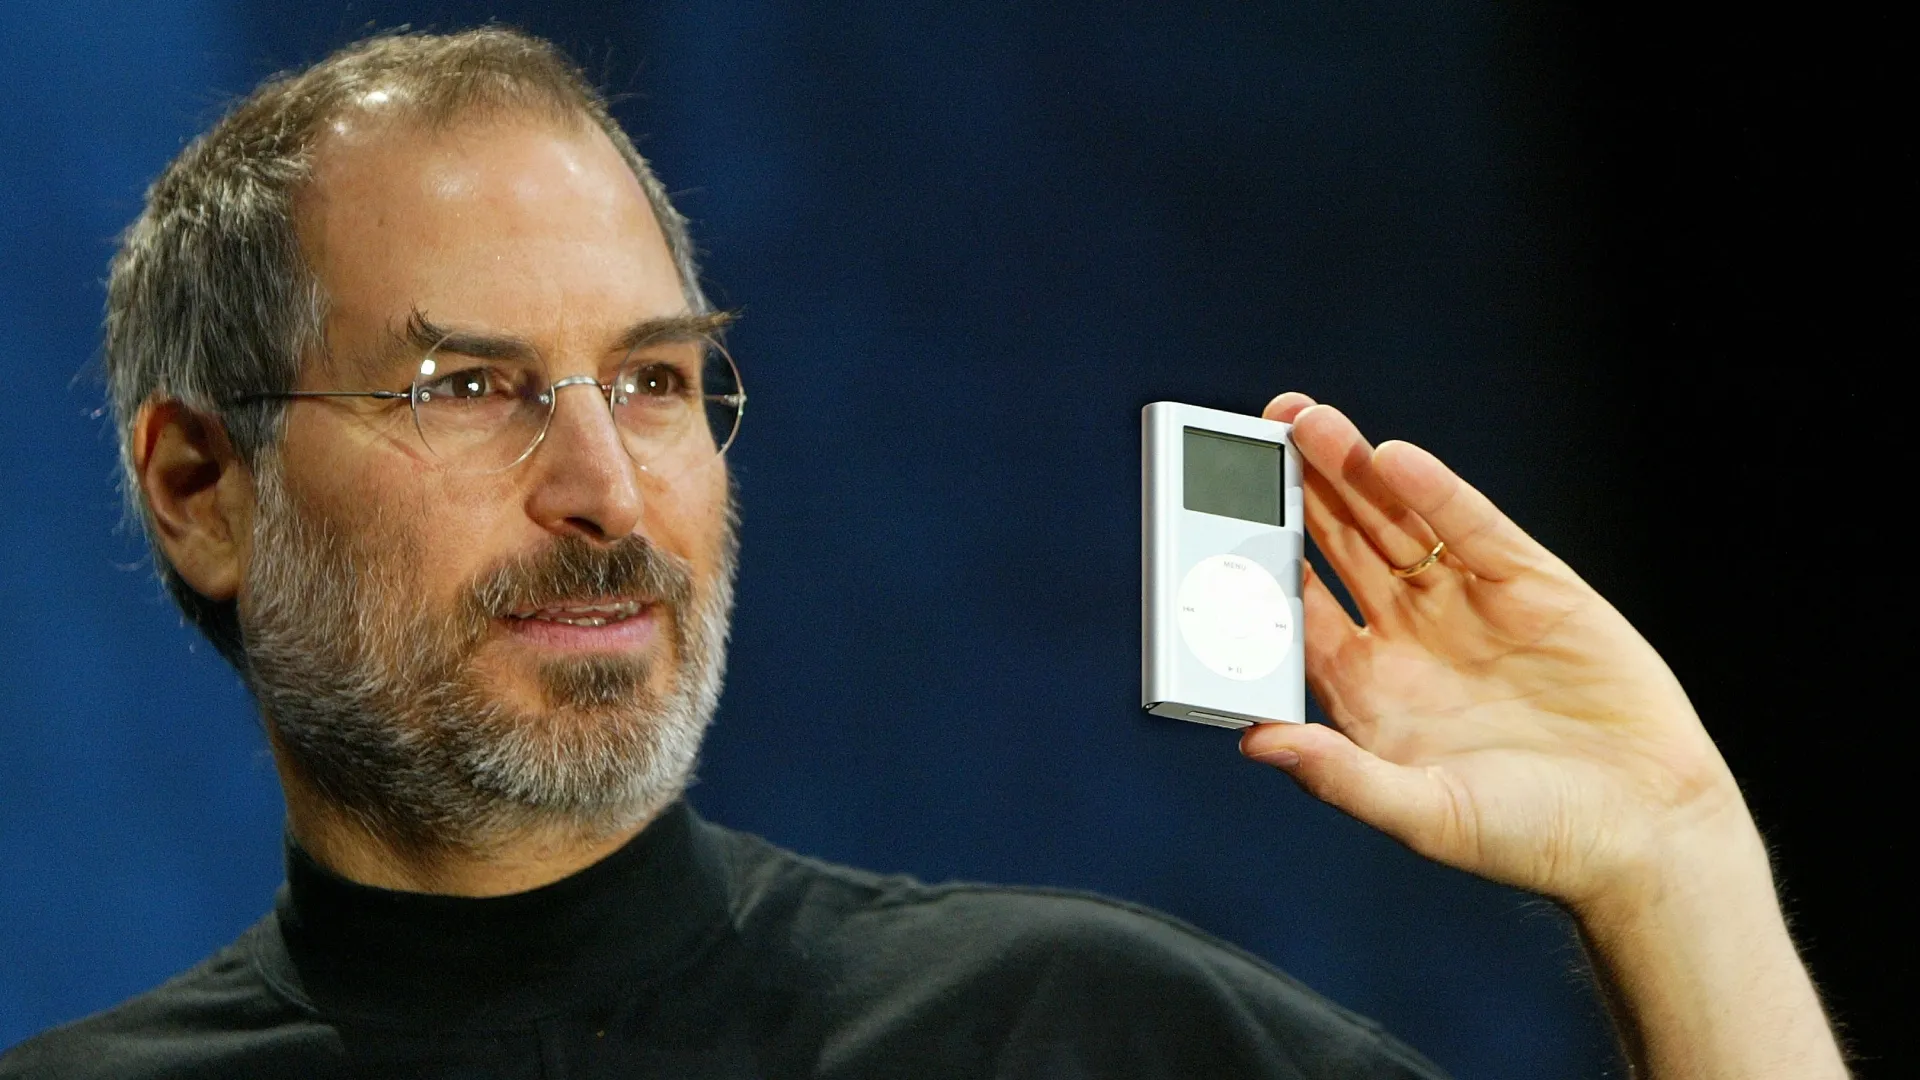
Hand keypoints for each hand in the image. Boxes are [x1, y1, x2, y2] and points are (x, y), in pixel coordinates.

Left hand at [1239, 394, 1753, 910]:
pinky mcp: (1530, 583)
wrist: (1647, 832)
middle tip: (1253, 437)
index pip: (1294, 610)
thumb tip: (1256, 743)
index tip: (1209, 525)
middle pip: (1338, 548)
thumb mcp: (1423, 816)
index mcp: (1366, 689)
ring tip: (1305, 422)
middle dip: (1296, 492)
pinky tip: (1394, 460)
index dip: (1255, 566)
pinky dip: (1435, 491)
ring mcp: (1467, 604)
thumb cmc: (1530, 838)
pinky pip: (1472, 527)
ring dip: (1352, 472)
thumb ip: (1339, 778)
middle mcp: (1408, 636)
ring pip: (1396, 522)